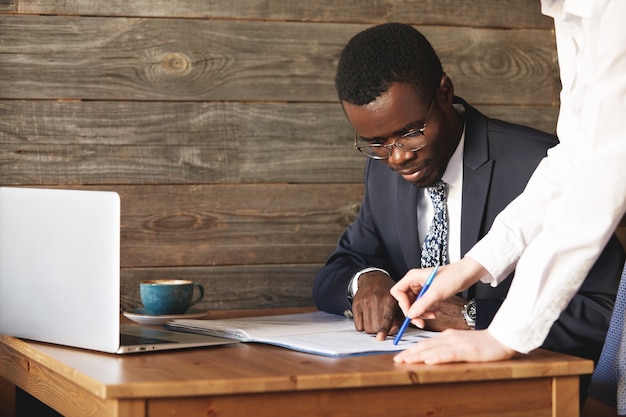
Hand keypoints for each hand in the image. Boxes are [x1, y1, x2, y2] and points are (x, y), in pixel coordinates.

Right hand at [351, 271, 402, 340]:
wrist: (373, 279)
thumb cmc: (387, 294)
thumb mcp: (397, 303)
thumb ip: (398, 319)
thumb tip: (392, 332)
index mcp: (389, 299)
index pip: (386, 319)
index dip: (383, 330)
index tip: (381, 337)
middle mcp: (375, 300)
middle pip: (374, 327)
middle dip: (379, 331)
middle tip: (381, 327)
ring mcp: (364, 302)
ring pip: (366, 328)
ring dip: (371, 329)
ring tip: (375, 322)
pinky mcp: (355, 304)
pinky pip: (358, 326)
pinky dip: (363, 327)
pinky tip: (367, 320)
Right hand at [390, 258, 487, 327]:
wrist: (466, 274)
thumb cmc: (453, 276)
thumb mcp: (436, 292)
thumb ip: (422, 304)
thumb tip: (411, 314)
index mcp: (412, 277)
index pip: (398, 292)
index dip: (403, 304)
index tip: (411, 313)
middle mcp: (415, 282)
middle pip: (405, 300)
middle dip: (414, 311)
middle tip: (420, 321)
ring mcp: (421, 287)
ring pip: (414, 304)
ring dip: (422, 313)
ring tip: (432, 315)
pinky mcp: (428, 293)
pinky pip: (422, 305)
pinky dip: (428, 310)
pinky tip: (436, 312)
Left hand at [393, 329, 516, 363]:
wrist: (501, 339)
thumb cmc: (483, 343)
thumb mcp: (461, 343)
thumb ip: (448, 346)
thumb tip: (432, 355)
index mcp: (448, 336)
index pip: (426, 343)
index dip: (412, 349)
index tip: (400, 355)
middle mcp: (450, 338)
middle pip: (426, 345)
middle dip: (410, 352)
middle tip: (397, 359)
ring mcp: (459, 344)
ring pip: (434, 349)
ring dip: (419, 355)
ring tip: (407, 360)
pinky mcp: (468, 351)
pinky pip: (450, 354)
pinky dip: (438, 357)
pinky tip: (429, 360)